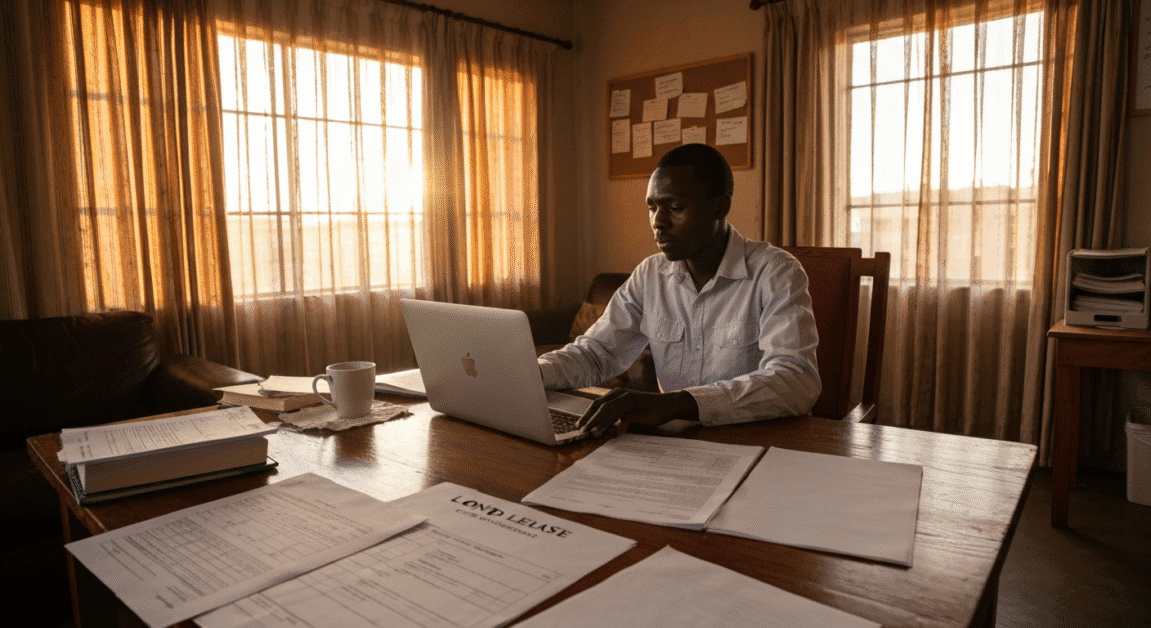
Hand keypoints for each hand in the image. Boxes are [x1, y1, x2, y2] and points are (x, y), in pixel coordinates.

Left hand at [576, 389, 698, 437]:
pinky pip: (624, 419)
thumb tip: (605, 428)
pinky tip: (613, 435)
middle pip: (600, 407)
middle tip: (581, 431)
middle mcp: (621, 394)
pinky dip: (617, 427)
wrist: (667, 405)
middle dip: (590, 419)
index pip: (597, 403)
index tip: (579, 425)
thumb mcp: (629, 409)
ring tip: (593, 433)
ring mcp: (629, 401)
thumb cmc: (647, 408)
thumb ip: (617, 415)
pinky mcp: (637, 410)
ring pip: (610, 411)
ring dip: (600, 423)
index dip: (587, 414)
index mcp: (617, 393)